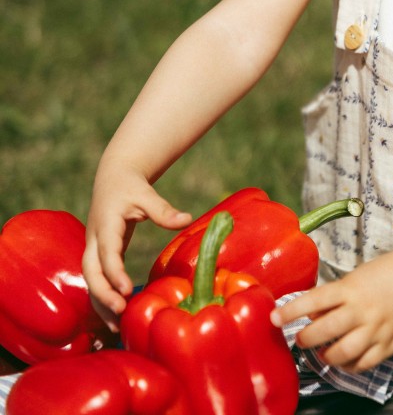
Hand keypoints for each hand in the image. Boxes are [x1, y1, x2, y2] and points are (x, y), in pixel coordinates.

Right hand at [82, 164, 191, 330]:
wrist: (112, 178)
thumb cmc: (131, 187)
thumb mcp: (147, 195)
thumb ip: (164, 210)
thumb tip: (187, 220)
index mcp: (106, 224)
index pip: (107, 252)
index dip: (114, 273)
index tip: (126, 290)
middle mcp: (94, 239)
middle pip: (90, 272)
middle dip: (102, 294)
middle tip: (120, 313)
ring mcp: (93, 247)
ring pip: (90, 279)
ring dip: (100, 303)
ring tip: (115, 328)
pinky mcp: (97, 254)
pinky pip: (96, 279)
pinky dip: (102, 298)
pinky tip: (115, 316)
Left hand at [271, 247, 392, 372]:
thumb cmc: (387, 272)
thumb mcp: (356, 277)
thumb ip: (335, 296)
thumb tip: (311, 312)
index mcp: (350, 288)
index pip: (313, 300)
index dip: (290, 311)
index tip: (273, 318)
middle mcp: (361, 310)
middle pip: (324, 331)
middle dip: (305, 338)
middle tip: (300, 338)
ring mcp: (376, 329)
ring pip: (342, 353)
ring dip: (326, 355)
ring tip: (322, 352)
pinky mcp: (390, 344)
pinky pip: (364, 364)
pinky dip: (350, 365)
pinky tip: (345, 359)